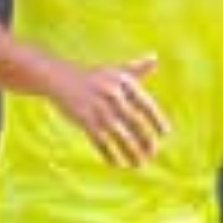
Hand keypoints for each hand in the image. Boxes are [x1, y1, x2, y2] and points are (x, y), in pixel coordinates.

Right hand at [48, 55, 166, 166]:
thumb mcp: (113, 70)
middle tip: (152, 153)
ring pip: (120, 135)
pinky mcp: (83, 119)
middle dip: (146, 141)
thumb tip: (154, 58)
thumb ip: (136, 68)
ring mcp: (98, 108)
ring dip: (131, 152)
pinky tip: (116, 163)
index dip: (157, 121)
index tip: (164, 135)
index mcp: (123, 83)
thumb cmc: (91, 76)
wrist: (58, 78)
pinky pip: (100, 141)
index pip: (146, 105)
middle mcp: (113, 95)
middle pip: (135, 122)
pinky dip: (109, 154)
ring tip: (139, 164)